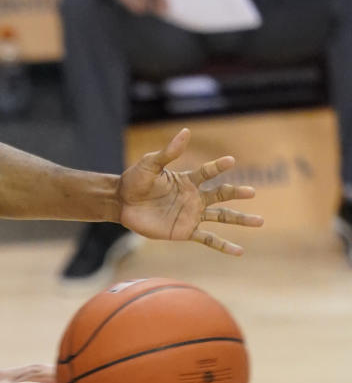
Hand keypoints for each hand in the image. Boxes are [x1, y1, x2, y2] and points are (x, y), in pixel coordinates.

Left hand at [117, 127, 263, 253]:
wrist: (122, 204)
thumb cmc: (135, 181)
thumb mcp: (150, 165)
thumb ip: (169, 152)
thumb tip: (186, 131)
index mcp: (187, 180)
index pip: (208, 172)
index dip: (218, 166)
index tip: (231, 161)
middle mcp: (194, 197)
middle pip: (221, 195)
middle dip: (237, 193)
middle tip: (252, 192)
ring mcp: (192, 215)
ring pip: (222, 217)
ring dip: (240, 219)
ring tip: (260, 221)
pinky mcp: (186, 231)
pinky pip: (209, 239)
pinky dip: (224, 246)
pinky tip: (240, 251)